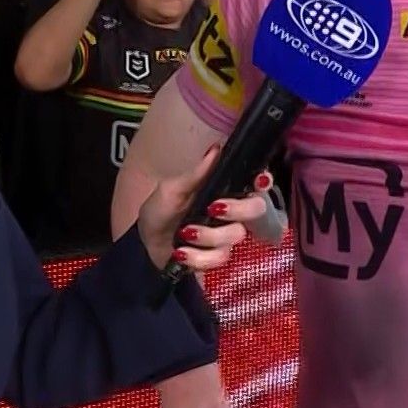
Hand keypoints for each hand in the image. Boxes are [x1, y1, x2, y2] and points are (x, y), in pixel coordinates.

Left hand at [134, 143, 272, 274]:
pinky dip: (198, 257)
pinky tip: (182, 253)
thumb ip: (196, 174)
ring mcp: (227, 235)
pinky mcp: (218, 257)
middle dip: (238, 209)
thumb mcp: (172, 190)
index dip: (263, 181)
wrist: (144, 244)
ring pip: (236, 235)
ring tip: (184, 233)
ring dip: (208, 235)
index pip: (256, 182)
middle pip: (258, 209)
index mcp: (223, 189)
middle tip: (214, 209)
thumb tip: (217, 149)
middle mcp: (232, 211)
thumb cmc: (159, 211)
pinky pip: (220, 258)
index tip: (257, 182)